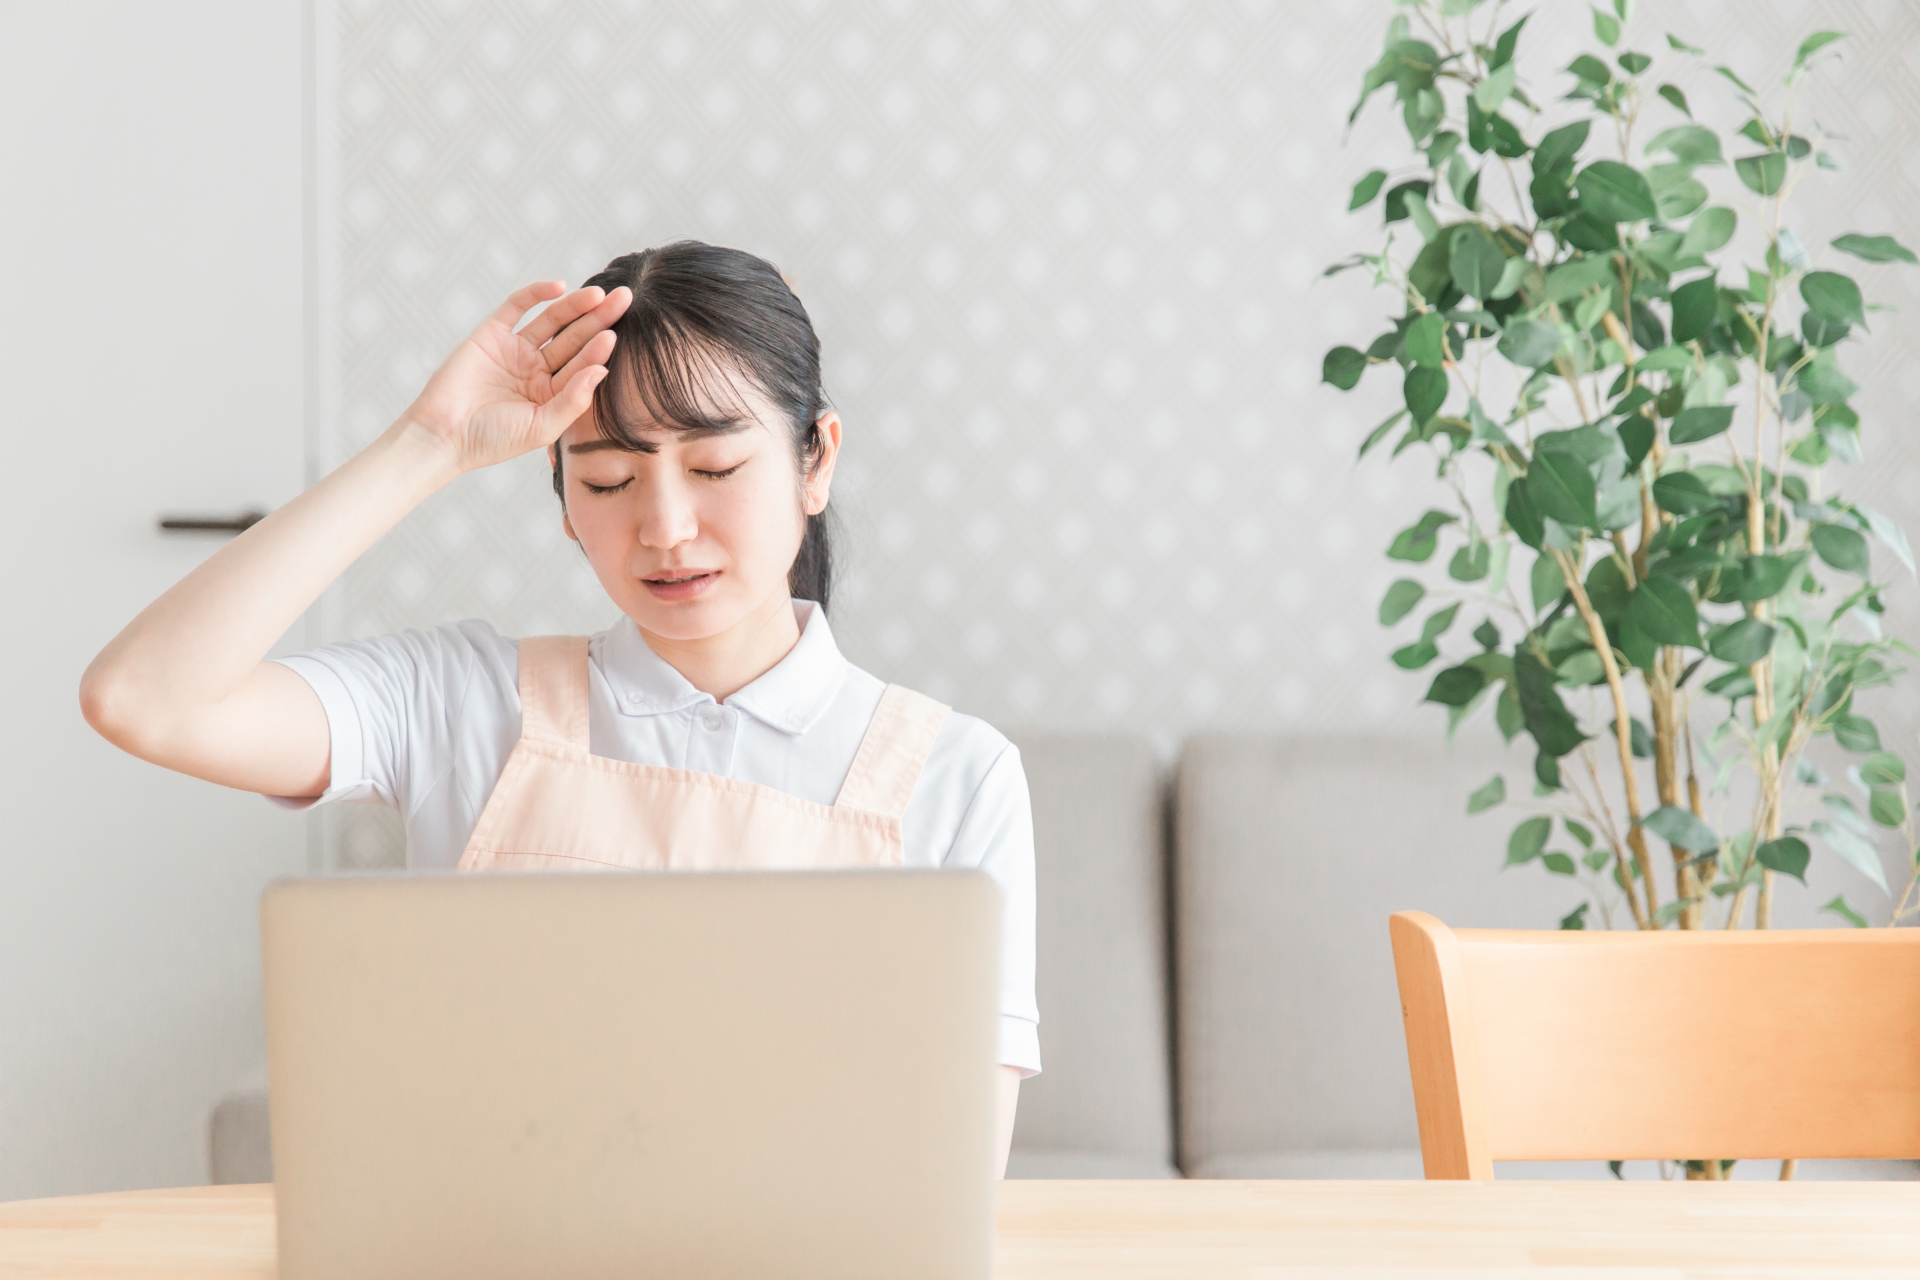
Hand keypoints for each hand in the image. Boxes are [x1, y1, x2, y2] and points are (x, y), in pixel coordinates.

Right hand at [403, 281, 631, 473]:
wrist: (444, 435)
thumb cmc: (493, 440)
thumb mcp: (542, 427)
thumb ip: (573, 401)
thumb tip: (602, 370)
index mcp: (553, 394)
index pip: (583, 365)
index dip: (599, 350)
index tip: (615, 335)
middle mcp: (537, 370)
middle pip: (574, 339)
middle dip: (599, 319)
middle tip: (624, 299)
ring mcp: (515, 351)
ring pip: (552, 321)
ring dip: (575, 305)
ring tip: (599, 294)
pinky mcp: (491, 334)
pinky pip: (517, 307)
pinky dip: (536, 294)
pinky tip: (559, 288)